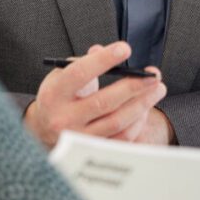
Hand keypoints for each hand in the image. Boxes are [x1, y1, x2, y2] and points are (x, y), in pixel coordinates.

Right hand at [23, 42, 166, 149]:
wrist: (42, 130)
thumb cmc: (58, 97)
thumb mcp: (61, 76)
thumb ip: (82, 62)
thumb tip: (103, 50)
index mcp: (54, 94)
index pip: (80, 74)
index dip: (104, 60)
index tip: (125, 49)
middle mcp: (63, 118)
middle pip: (104, 102)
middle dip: (133, 86)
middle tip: (153, 75)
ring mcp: (78, 138)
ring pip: (117, 122)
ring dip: (142, 104)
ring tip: (157, 89)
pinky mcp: (92, 150)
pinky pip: (121, 138)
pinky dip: (137, 122)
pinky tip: (145, 108)